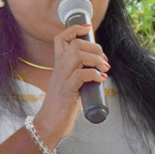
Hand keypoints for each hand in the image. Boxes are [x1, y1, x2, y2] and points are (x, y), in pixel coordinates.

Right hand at [33, 24, 109, 143]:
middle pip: (75, 44)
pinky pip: (81, 75)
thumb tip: (100, 73)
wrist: (49, 125)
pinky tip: (101, 79)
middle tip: (104, 60)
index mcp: (59, 66)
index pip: (60, 39)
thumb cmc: (62, 107)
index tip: (88, 28)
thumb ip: (81, 77)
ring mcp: (62, 79)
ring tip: (105, 69)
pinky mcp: (67, 91)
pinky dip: (95, 74)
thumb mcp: (72, 86)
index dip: (74, 29)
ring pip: (78, 55)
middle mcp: (59, 69)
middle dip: (94, 47)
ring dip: (96, 59)